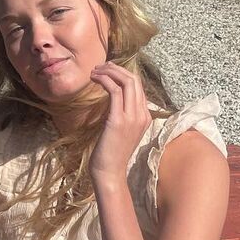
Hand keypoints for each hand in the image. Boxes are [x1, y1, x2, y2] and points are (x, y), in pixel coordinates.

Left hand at [88, 62, 150, 188]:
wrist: (109, 172)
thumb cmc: (110, 154)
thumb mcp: (120, 131)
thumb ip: (121, 114)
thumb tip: (112, 99)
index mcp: (145, 117)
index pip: (138, 87)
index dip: (123, 74)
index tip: (108, 71)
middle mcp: (142, 115)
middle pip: (135, 80)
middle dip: (117, 69)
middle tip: (100, 67)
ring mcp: (132, 117)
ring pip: (127, 82)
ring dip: (110, 71)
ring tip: (95, 71)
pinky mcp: (118, 120)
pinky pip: (114, 90)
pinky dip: (104, 80)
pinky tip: (94, 79)